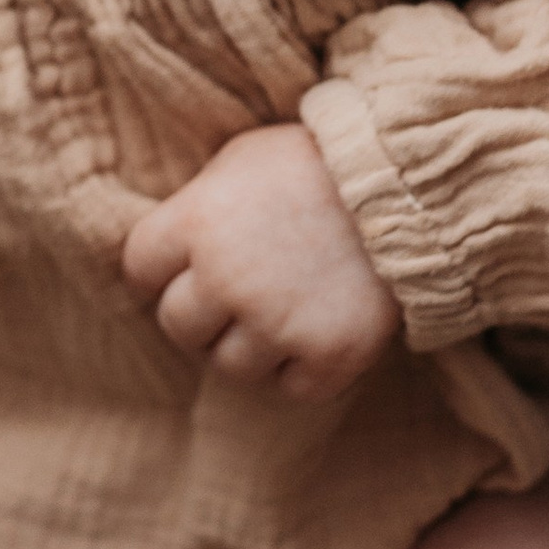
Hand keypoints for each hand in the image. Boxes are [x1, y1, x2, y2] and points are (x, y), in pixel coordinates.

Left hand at [122, 123, 399, 402]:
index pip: (138, 270)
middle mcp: (228, 279)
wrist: (410, 180)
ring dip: (249, 346)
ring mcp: (279, 322)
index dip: (158, 271)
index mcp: (196, 222)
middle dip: (201, 314)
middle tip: (236, 294)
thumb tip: (165, 250)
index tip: (182, 267)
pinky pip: (292, 389)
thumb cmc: (315, 161)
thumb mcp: (239, 159)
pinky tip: (315, 332)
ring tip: (279, 312)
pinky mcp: (330, 353)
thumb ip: (196, 205)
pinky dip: (302, 369)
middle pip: (178, 326)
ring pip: (230, 366)